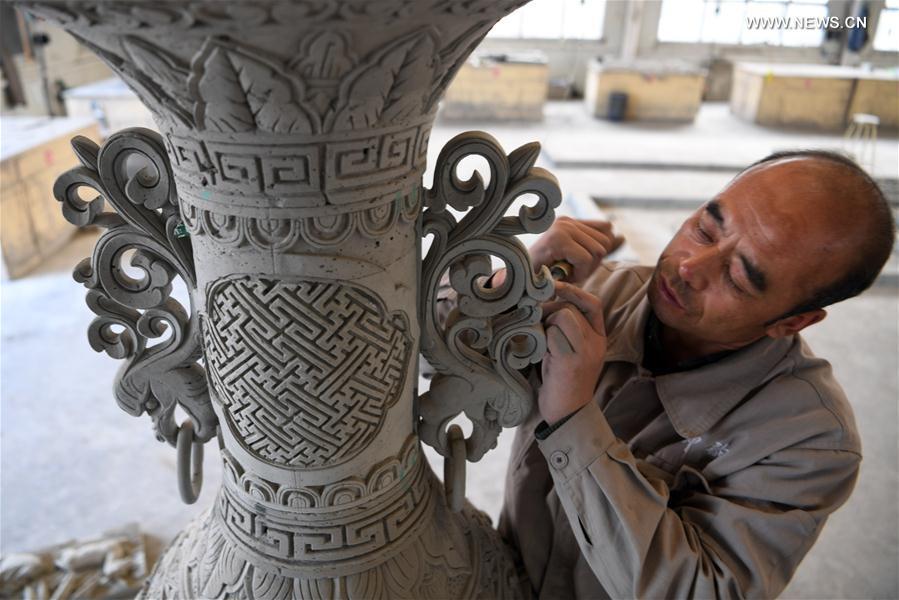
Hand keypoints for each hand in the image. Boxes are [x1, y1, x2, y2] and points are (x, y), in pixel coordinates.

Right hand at [529, 217, 623, 283]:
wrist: (519, 283)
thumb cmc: (546, 274)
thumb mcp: (576, 260)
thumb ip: (598, 248)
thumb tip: (622, 237)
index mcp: (569, 222)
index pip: (606, 229)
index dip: (598, 252)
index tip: (578, 263)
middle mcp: (566, 221)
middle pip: (604, 242)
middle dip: (592, 263)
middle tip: (571, 271)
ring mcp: (561, 228)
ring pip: (597, 251)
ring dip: (584, 270)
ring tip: (565, 272)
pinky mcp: (558, 239)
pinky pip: (586, 259)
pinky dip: (578, 273)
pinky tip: (563, 274)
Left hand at [539, 281, 606, 424]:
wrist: (567, 414)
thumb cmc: (563, 381)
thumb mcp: (571, 351)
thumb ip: (567, 329)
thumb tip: (546, 301)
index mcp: (599, 338)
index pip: (592, 304)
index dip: (574, 291)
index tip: (554, 286)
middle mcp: (596, 343)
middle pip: (571, 308)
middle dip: (549, 310)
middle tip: (537, 324)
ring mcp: (585, 351)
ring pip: (562, 316)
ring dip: (545, 324)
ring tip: (541, 342)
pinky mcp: (570, 360)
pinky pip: (552, 333)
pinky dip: (541, 338)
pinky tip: (539, 352)